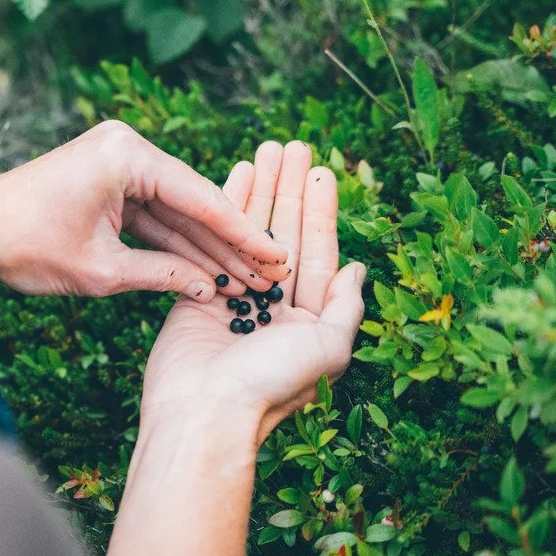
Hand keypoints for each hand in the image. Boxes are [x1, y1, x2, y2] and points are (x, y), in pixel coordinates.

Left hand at [0, 121, 290, 301]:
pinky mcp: (107, 182)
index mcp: (126, 155)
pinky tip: (208, 268)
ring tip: (246, 278)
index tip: (275, 255)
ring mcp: (116, 163)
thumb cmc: (28, 247)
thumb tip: (208, 288)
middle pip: (191, 202)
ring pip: (173, 212)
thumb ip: (161, 274)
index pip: (199, 197)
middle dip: (228, 243)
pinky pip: (150, 214)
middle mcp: (126, 148)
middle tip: (270, 272)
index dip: (241, 233)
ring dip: (204, 246)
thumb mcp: (101, 270)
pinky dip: (173, 242)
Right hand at [140, 140, 366, 446]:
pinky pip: (214, 244)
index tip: (321, 170)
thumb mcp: (328, 348)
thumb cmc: (269, 384)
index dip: (321, 211)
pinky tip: (232, 178)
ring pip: (249, 234)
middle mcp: (273, 307)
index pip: (318, 253)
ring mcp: (235, 299)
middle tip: (293, 146)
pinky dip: (224, 211)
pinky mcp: (199, 295)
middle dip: (290, 191)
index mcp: (308, 321)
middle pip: (285, 235)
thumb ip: (345, 308)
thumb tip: (357, 269)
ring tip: (265, 149)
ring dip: (260, 191)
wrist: (203, 410)